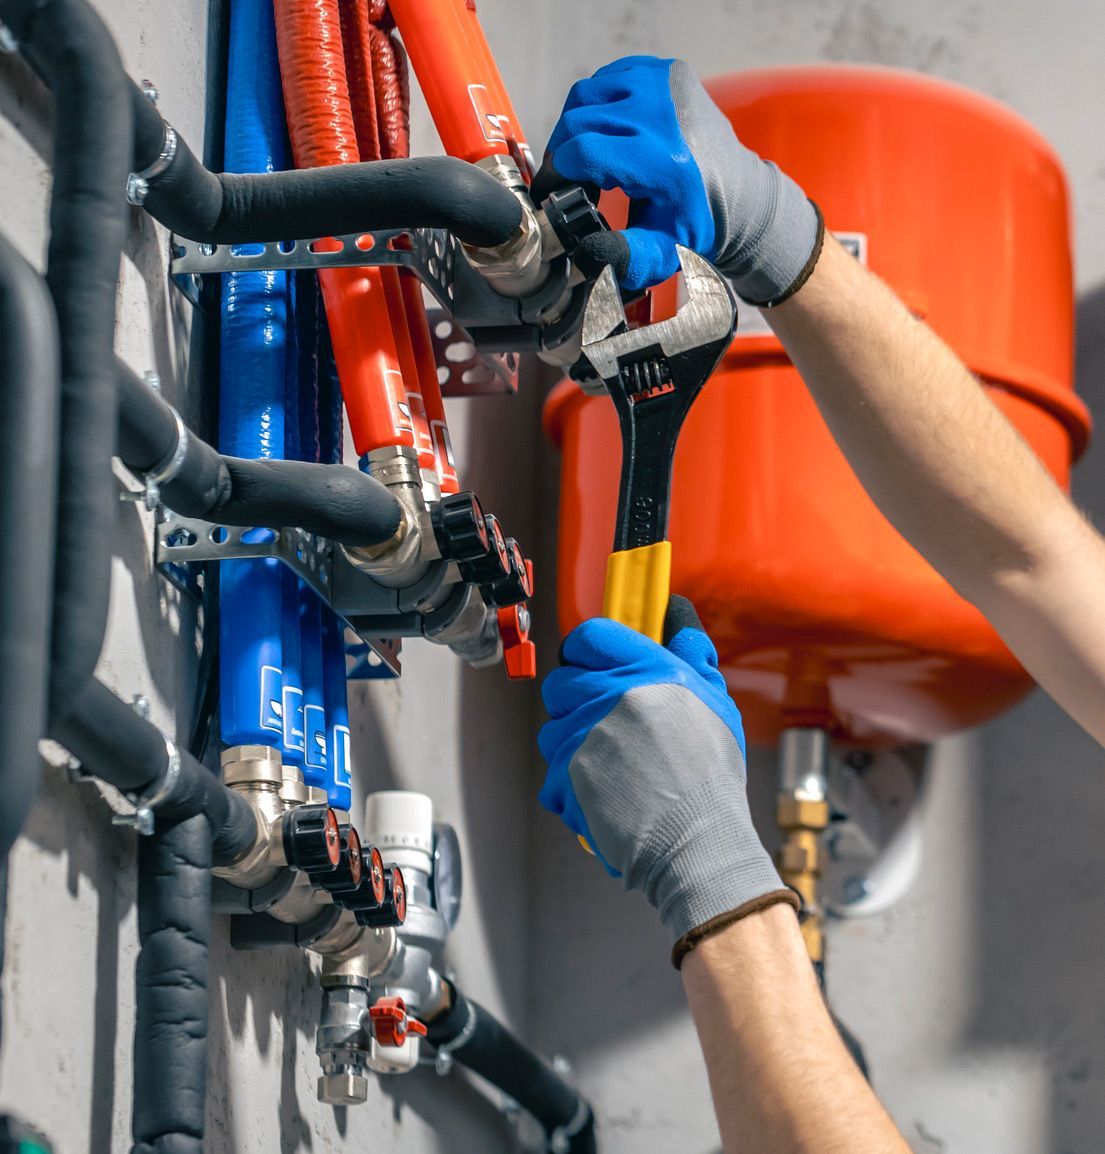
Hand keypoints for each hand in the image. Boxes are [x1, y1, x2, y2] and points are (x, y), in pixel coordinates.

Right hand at [534, 56, 821, 299]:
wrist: (737, 194)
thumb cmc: (695, 222)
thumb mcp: (662, 249)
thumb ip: (625, 256)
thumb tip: (589, 252)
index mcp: (662, 159)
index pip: (584, 151)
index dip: (558, 172)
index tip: (554, 190)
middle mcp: (662, 113)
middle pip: (578, 120)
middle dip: (563, 152)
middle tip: (569, 178)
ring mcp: (664, 84)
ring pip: (586, 95)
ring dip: (576, 126)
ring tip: (586, 155)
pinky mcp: (664, 70)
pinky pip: (607, 78)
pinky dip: (597, 103)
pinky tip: (605, 130)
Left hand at [539, 597, 795, 959]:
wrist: (697, 840)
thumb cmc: (711, 774)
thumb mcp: (713, 701)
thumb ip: (691, 653)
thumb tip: (678, 617)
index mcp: (646, 671)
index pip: (590, 635)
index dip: (586, 648)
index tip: (595, 661)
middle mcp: (609, 697)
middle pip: (561, 681)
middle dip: (576, 698)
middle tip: (605, 720)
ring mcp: (582, 738)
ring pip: (552, 728)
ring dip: (572, 743)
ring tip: (610, 764)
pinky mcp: (564, 777)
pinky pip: (551, 772)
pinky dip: (570, 785)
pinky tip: (603, 792)